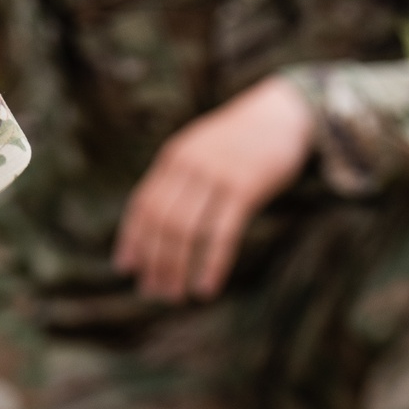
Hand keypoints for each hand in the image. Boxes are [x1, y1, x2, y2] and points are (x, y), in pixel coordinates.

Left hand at [113, 75, 314, 301]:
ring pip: (185, 231)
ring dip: (176, 269)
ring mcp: (216, 175)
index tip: (126, 268)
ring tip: (175, 296)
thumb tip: (159, 224)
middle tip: (153, 292)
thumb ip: (180, 180)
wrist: (282, 112)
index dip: (132, 239)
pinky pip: (221, 234)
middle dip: (154, 262)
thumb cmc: (241, 141)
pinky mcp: (244, 188)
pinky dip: (210, 265)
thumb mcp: (202, 152)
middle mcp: (189, 165)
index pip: (143, 204)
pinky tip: (205, 288)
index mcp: (174, 157)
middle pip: (161, 222)